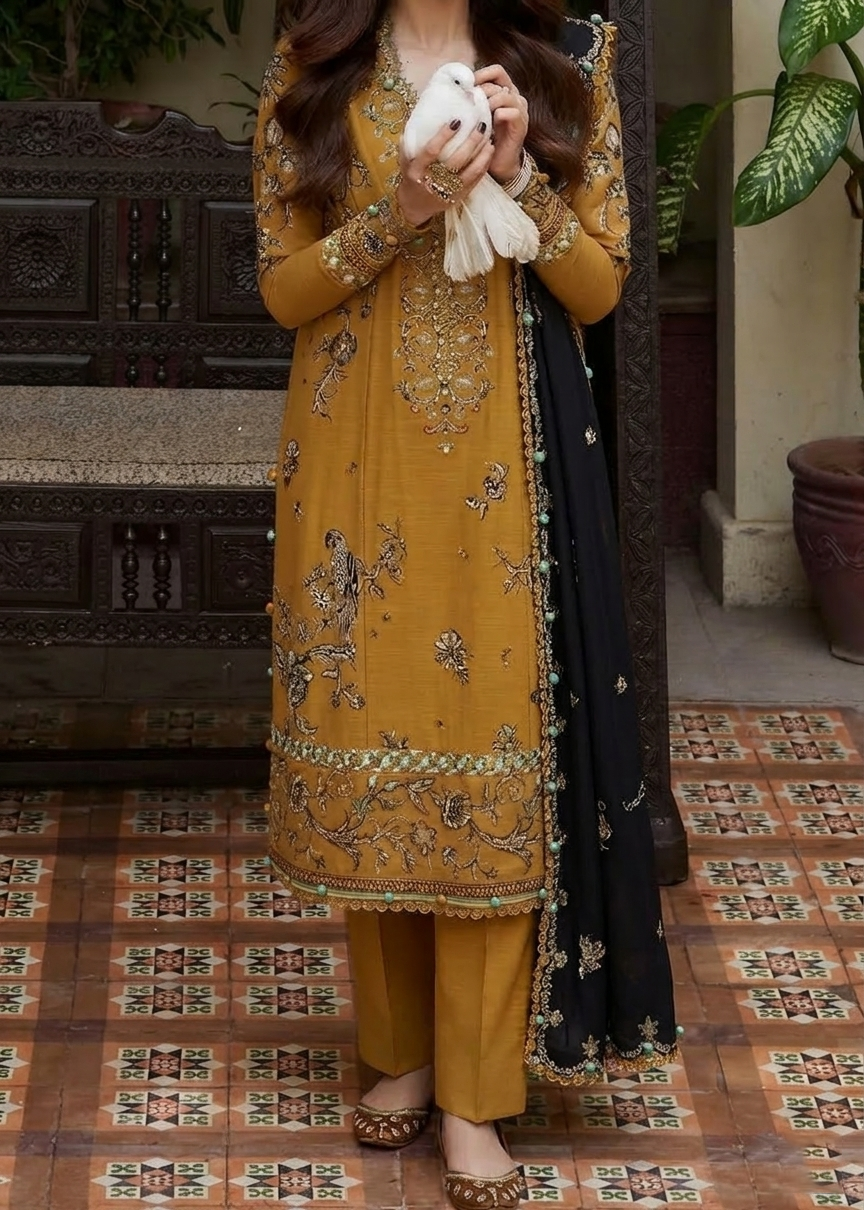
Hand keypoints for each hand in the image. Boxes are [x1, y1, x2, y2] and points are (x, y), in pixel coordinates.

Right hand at [397, 119, 493, 227]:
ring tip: (489, 139)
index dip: (443, 136)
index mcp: (416, 171)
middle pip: (456, 160)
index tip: (456, 121)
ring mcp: (447, 192)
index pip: (431, 151)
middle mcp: (432, 182)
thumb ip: (409, 141)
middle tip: (481, 126)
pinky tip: (489, 153)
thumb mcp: (405, 160)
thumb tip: (418, 116)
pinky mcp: (458, 197)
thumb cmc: (411, 177)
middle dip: (471, 142)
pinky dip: (484, 166)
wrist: (415, 205)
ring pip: (470, 172)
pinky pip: (475, 181)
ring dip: (482, 154)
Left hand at [475, 64, 528, 184]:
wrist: (499, 165)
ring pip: (506, 95)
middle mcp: (515, 98)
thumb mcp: (477, 117)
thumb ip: (473, 102)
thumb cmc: (485, 140)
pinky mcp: (522, 125)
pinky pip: (513, 112)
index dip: (482, 74)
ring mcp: (520, 111)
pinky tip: (490, 123)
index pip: (497, 71)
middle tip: (469, 103)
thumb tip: (454, 89)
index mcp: (505, 92)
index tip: (466, 85)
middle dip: (482, 90)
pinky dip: (500, 114)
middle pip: (500, 81)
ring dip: (489, 101)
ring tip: (478, 114)